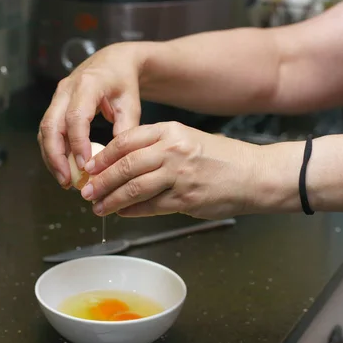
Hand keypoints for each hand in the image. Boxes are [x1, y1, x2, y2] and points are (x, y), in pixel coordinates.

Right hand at [37, 42, 145, 187]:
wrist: (113, 63)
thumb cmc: (124, 84)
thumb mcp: (131, 105)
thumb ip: (125, 131)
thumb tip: (116, 161)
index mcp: (88, 84)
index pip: (76, 117)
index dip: (77, 143)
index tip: (84, 166)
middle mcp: (66, 89)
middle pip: (51, 125)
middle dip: (55, 156)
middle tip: (67, 181)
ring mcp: (57, 97)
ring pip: (45, 130)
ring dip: (51, 157)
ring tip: (65, 180)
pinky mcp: (55, 106)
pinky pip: (48, 131)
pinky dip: (53, 151)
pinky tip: (64, 168)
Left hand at [79, 121, 263, 218]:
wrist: (254, 175)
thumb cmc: (221, 158)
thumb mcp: (187, 140)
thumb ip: (157, 147)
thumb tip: (121, 162)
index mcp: (171, 131)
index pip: (126, 140)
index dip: (103, 155)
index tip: (90, 166)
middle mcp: (173, 150)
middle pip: (125, 166)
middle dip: (101, 181)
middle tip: (87, 191)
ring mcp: (179, 175)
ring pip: (134, 188)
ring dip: (112, 200)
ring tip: (99, 207)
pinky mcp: (186, 199)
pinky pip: (150, 206)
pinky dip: (132, 211)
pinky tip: (122, 212)